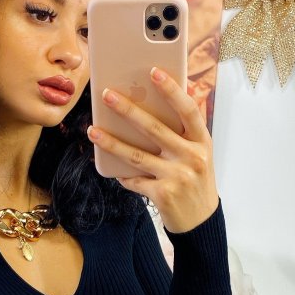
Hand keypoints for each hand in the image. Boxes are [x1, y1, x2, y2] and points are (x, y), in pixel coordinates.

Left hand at [87, 66, 220, 232]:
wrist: (201, 222)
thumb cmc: (197, 181)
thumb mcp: (201, 153)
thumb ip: (190, 126)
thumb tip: (182, 92)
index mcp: (202, 142)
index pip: (188, 110)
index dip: (172, 90)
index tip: (154, 72)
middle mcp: (192, 157)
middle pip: (155, 129)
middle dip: (128, 110)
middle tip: (106, 95)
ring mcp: (177, 177)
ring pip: (137, 155)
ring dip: (111, 142)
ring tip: (93, 131)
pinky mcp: (163, 194)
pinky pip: (135, 180)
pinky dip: (123, 175)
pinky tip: (112, 169)